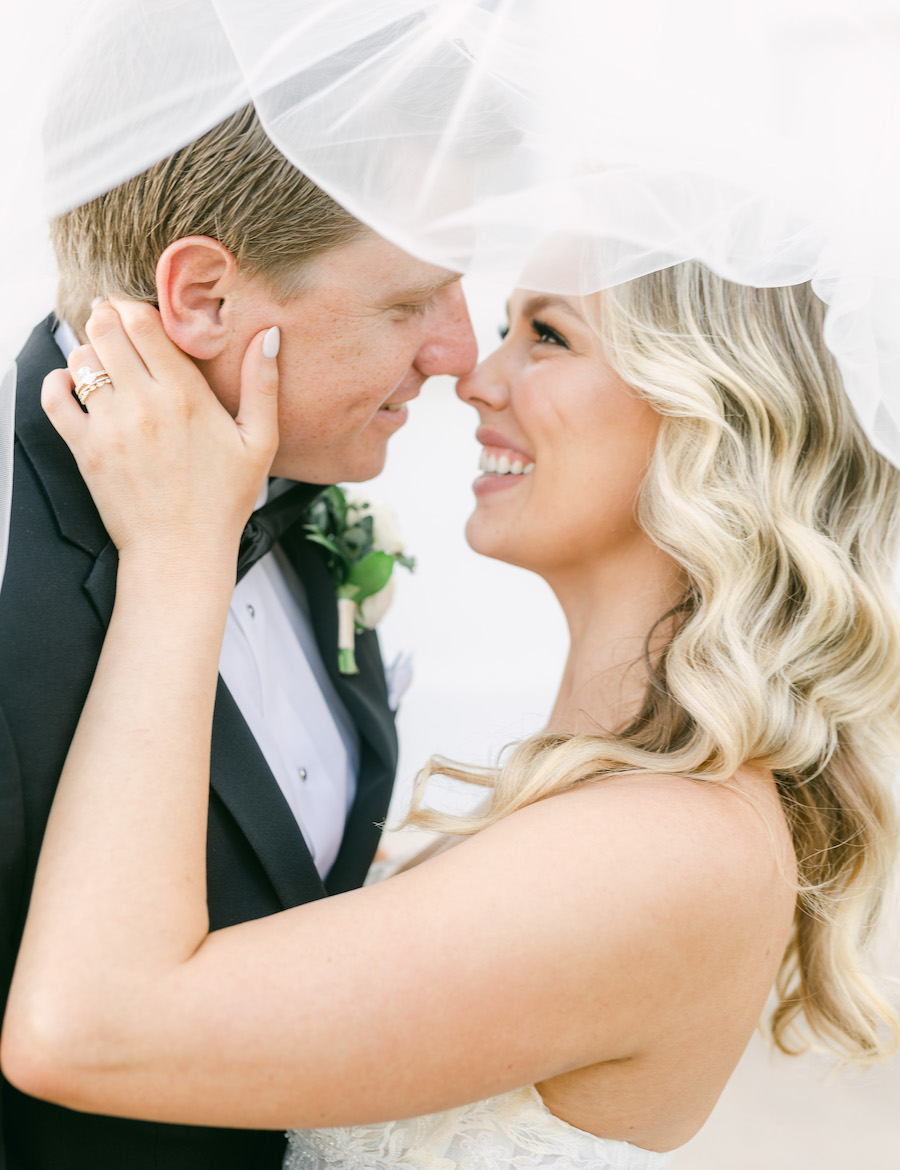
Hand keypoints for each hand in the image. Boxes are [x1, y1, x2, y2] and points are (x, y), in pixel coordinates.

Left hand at [42, 300, 279, 571]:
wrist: (181, 552)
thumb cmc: (223, 502)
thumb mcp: (259, 443)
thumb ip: (263, 386)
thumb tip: (268, 337)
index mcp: (185, 395)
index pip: (144, 323)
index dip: (135, 308)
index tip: (138, 313)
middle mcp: (144, 404)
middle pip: (106, 330)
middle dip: (107, 320)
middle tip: (114, 326)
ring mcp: (110, 427)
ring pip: (81, 359)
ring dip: (88, 351)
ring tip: (103, 362)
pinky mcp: (86, 450)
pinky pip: (55, 397)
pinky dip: (58, 382)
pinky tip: (73, 385)